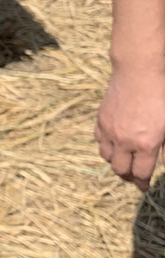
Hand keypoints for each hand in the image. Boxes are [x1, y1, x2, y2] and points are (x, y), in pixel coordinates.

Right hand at [94, 65, 164, 189]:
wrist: (139, 71)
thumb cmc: (161, 95)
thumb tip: (164, 163)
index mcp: (145, 144)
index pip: (140, 173)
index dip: (141, 183)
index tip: (143, 186)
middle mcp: (124, 141)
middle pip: (120, 170)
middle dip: (127, 176)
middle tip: (133, 177)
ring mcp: (109, 131)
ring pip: (106, 157)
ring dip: (115, 162)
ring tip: (122, 161)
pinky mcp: (101, 120)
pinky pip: (98, 140)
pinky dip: (106, 146)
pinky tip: (113, 143)